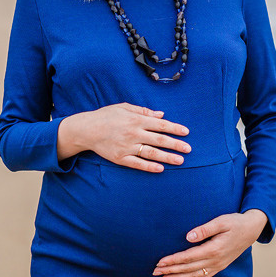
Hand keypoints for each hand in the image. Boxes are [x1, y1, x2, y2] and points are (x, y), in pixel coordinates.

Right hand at [57, 103, 190, 171]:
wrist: (86, 129)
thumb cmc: (106, 116)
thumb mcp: (124, 107)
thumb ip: (143, 111)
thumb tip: (161, 115)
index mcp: (136, 120)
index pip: (160, 125)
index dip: (175, 128)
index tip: (186, 132)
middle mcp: (134, 133)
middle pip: (159, 140)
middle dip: (175, 144)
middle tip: (188, 149)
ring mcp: (127, 147)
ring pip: (151, 153)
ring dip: (167, 157)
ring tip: (179, 160)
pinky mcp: (120, 158)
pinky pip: (137, 164)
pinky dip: (149, 166)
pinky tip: (160, 169)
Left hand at [152, 209, 267, 276]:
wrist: (252, 229)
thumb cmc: (236, 222)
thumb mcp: (221, 221)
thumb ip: (205, 229)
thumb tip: (188, 237)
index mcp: (214, 249)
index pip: (188, 257)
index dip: (173, 260)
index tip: (159, 262)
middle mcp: (215, 260)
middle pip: (188, 268)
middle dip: (171, 270)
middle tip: (155, 272)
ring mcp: (218, 265)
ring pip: (194, 274)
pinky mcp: (220, 266)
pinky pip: (204, 276)